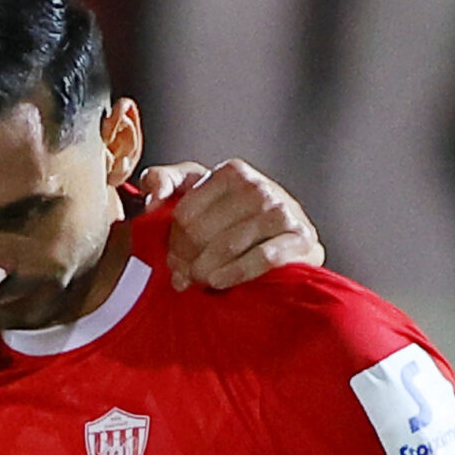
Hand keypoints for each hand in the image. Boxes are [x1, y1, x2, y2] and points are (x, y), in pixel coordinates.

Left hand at [135, 158, 323, 289]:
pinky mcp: (302, 239)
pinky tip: (219, 282)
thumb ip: (163, 180)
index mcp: (232, 172)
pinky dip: (236, 273)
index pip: (184, 214)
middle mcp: (259, 186)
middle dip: (186, 259)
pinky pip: (263, 258)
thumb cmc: (231, 221)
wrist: (286, 246)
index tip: (172, 259)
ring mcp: (283, 211)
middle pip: (201, 231)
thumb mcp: (194, 192)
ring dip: (205, 270)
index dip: (173, 242)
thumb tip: (153, 199)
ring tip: (198, 282)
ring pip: (228, 245)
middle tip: (181, 277)